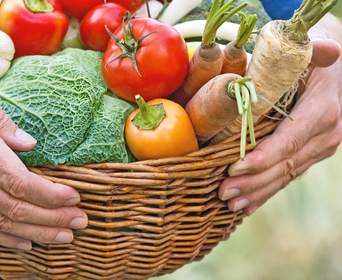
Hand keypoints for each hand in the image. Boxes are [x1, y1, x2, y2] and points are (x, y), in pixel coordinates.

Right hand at [0, 72, 87, 249]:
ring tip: (64, 236)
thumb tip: (28, 143)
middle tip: (81, 222)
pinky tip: (24, 243)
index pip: (20, 181)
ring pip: (1, 221)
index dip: (50, 195)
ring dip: (36, 232)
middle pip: (17, 207)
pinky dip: (3, 237)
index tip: (75, 197)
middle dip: (53, 217)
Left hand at [218, 16, 341, 215]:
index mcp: (323, 110)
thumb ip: (316, 51)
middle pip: (284, 164)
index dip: (263, 156)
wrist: (334, 71)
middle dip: (252, 181)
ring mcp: (319, 148)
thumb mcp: (314, 51)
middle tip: (223, 192)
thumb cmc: (313, 59)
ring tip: (230, 203)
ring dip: (256, 192)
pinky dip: (266, 191)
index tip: (235, 168)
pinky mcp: (310, 154)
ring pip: (284, 175)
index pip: (290, 139)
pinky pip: (287, 176)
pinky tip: (247, 206)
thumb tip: (326, 49)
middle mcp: (326, 134)